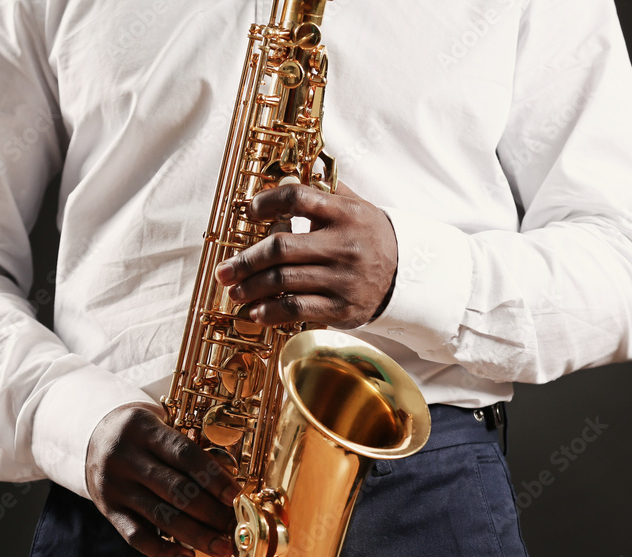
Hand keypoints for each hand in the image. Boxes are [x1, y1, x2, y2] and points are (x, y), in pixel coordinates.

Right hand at [85, 403, 240, 556]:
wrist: (92, 437)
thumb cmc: (141, 435)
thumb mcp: (158, 428)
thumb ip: (186, 452)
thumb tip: (227, 489)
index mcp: (143, 429)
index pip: (184, 454)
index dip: (213, 477)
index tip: (236, 496)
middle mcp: (125, 457)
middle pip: (175, 489)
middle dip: (210, 512)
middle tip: (234, 527)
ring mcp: (114, 485)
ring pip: (160, 516)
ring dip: (195, 535)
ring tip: (221, 547)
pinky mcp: (107, 509)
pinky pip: (135, 536)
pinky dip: (163, 550)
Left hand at [215, 182, 396, 328]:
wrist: (408, 277)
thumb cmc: (371, 238)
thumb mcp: (357, 207)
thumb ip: (326, 189)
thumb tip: (291, 169)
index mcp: (344, 214)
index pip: (298, 198)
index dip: (268, 202)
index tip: (250, 210)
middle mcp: (343, 246)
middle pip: (281, 248)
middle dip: (245, 261)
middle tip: (224, 271)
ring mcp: (343, 279)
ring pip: (283, 281)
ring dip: (251, 288)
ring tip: (234, 291)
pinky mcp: (342, 309)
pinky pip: (297, 309)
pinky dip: (271, 311)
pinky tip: (256, 311)